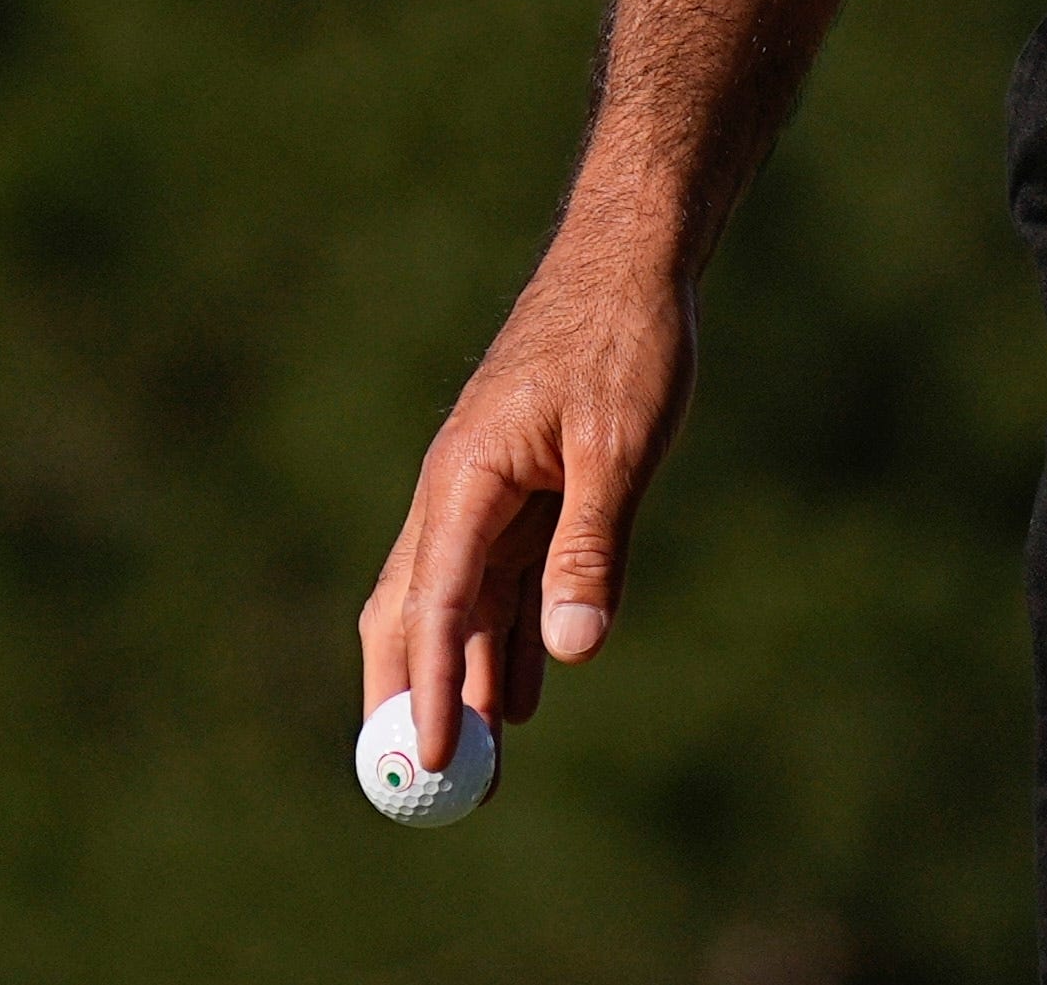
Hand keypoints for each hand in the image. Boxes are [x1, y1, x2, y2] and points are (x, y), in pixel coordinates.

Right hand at [360, 237, 694, 776]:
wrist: (630, 259)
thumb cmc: (624, 338)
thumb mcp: (621, 444)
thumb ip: (592, 544)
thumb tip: (571, 649)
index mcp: (467, 476)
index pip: (435, 603)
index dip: (429, 688)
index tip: (426, 761)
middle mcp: (460, 490)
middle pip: (416, 614)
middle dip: (420, 699)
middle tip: (434, 787)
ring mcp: (487, 491)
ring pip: (460, 606)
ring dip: (468, 681)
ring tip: (484, 768)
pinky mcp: (520, 489)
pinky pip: (499, 581)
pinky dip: (505, 641)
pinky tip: (523, 696)